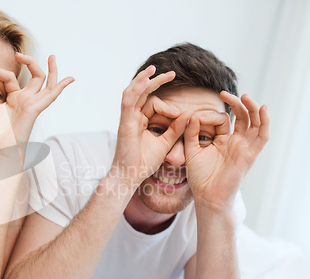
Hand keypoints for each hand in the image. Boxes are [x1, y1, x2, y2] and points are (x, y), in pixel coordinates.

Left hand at [0, 54, 74, 147]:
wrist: (1, 147)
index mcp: (15, 97)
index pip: (9, 77)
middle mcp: (26, 98)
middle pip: (35, 76)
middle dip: (30, 62)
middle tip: (18, 53)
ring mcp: (33, 102)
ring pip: (47, 83)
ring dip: (52, 70)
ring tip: (52, 56)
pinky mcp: (36, 108)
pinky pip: (51, 95)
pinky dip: (61, 86)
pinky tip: (70, 79)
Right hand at [111, 66, 188, 187]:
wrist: (131, 176)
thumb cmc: (144, 163)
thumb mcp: (165, 142)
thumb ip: (175, 128)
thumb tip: (187, 114)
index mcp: (140, 121)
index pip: (151, 103)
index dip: (167, 105)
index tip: (179, 114)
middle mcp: (132, 117)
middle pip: (141, 93)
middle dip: (155, 80)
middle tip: (171, 72)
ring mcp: (127, 119)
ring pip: (132, 92)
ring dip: (143, 79)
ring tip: (154, 69)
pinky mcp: (125, 123)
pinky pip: (128, 101)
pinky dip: (136, 89)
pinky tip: (146, 80)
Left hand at [184, 92, 269, 210]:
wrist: (207, 197)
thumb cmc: (199, 177)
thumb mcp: (191, 150)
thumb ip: (191, 133)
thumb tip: (192, 115)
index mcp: (222, 140)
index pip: (222, 119)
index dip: (209, 115)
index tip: (194, 116)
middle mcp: (235, 142)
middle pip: (242, 117)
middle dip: (236, 103)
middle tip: (224, 93)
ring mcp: (244, 147)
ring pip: (255, 123)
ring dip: (252, 108)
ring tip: (245, 96)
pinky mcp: (250, 155)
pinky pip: (262, 136)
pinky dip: (264, 122)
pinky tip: (262, 109)